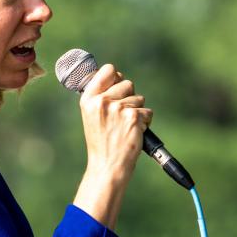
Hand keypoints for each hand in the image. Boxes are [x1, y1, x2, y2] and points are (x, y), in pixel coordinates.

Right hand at [79, 63, 152, 182]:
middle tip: (121, 117)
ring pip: (139, 98)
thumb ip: (101, 97)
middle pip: (127, 83)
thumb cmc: (101, 142)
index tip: (117, 86)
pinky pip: (147, 111)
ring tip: (126, 127)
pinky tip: (134, 132)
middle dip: (129, 97)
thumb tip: (117, 77)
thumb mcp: (92, 116)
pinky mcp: (133, 116)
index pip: (108, 70)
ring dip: (137, 111)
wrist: (107, 165)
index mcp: (88, 99)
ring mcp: (118, 108)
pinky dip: (145, 122)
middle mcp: (102, 101)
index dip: (116, 77)